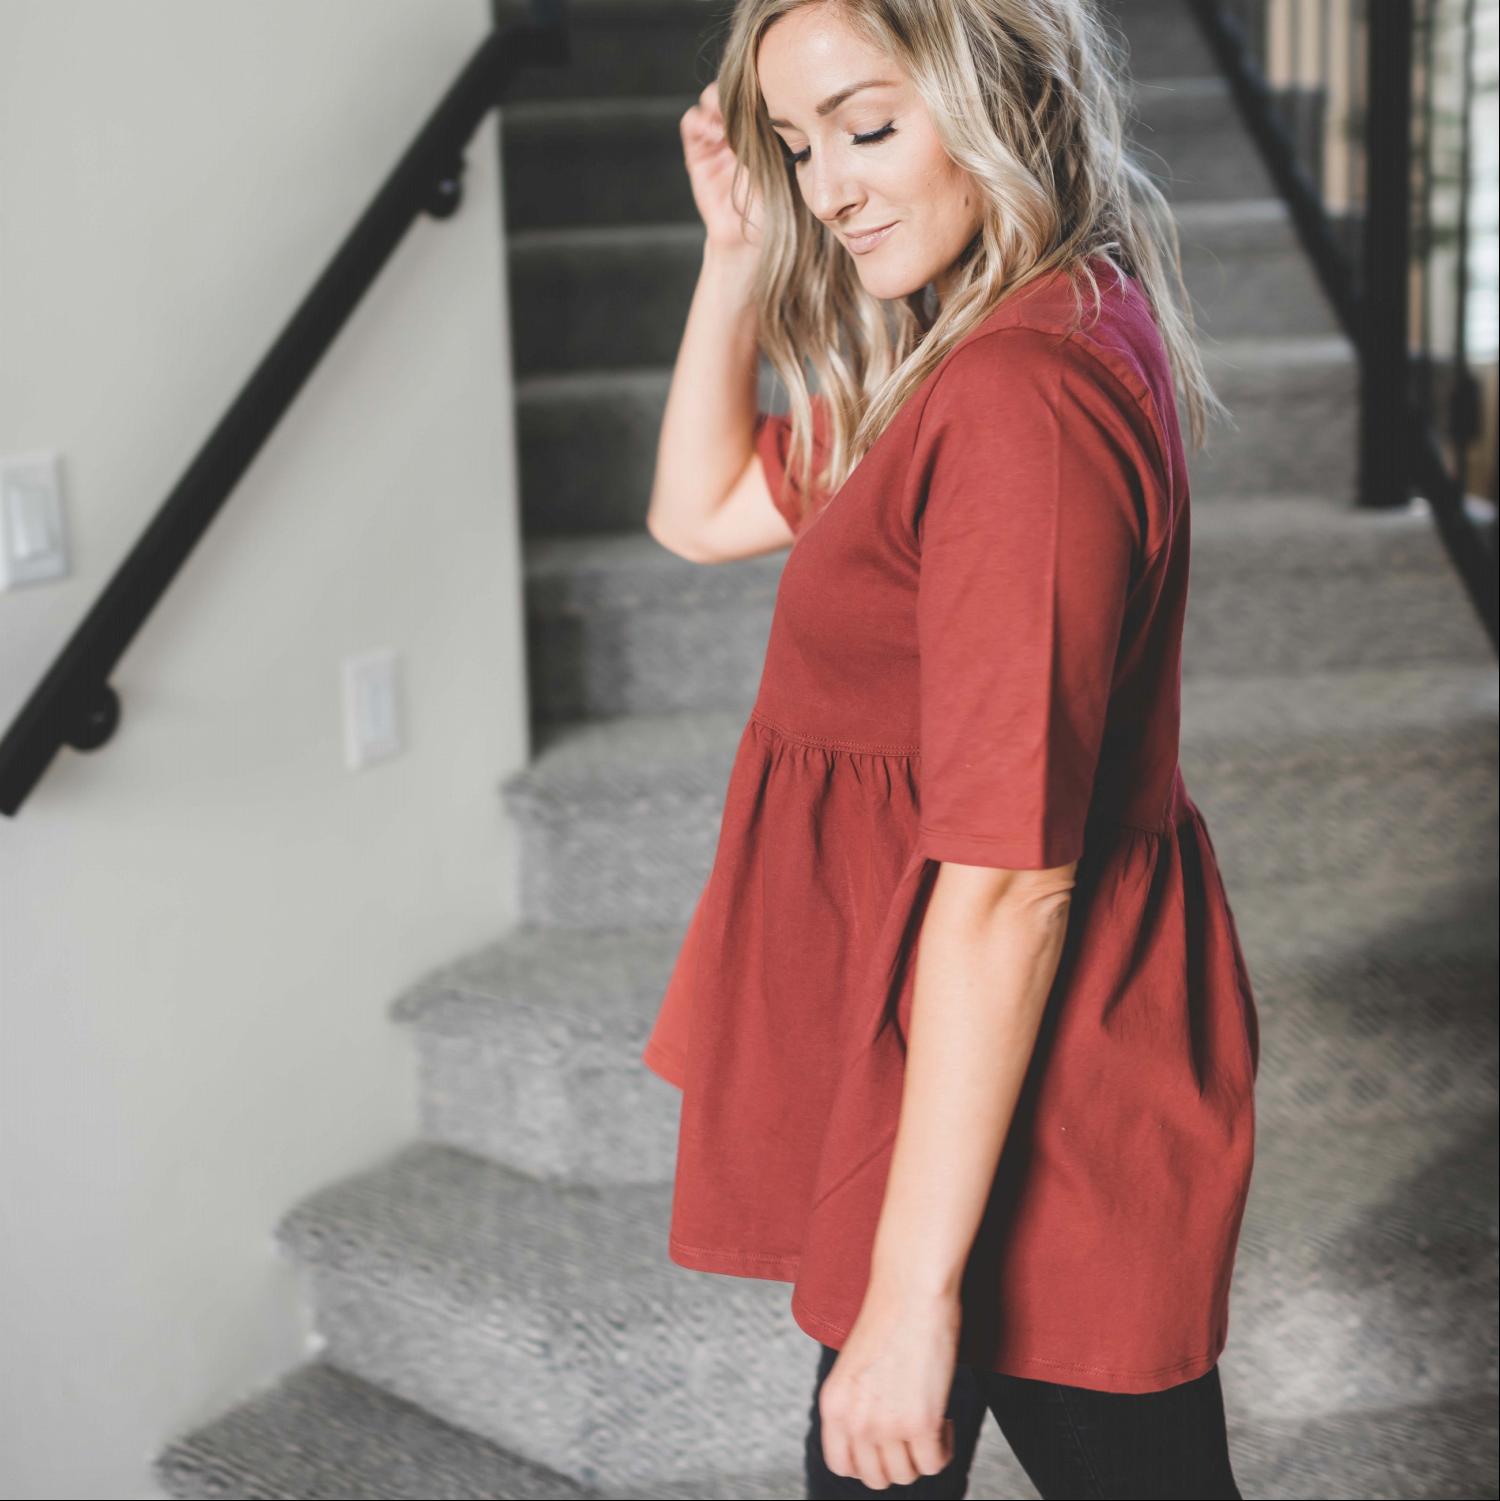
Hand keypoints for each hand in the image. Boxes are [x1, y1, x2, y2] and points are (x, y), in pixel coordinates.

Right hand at [680, 80, 763, 254]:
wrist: (748, 235)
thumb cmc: (772, 203)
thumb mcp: (780, 163)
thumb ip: (775, 135)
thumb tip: (780, 104)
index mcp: (759, 128)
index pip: (753, 93)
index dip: (753, 86)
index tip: (761, 90)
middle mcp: (736, 130)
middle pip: (728, 92)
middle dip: (731, 90)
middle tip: (740, 98)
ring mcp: (715, 140)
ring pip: (708, 103)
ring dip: (713, 102)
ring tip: (724, 116)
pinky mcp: (697, 153)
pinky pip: (691, 125)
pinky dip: (697, 120)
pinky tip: (711, 131)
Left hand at [817, 1281, 963, 1489]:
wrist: (911, 1288)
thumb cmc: (890, 1316)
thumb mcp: (855, 1366)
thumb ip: (858, 1404)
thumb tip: (878, 1441)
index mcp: (832, 1404)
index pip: (840, 1465)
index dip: (865, 1462)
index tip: (884, 1447)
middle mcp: (854, 1420)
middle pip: (876, 1477)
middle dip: (897, 1461)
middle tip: (912, 1434)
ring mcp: (886, 1425)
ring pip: (907, 1474)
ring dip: (921, 1455)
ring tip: (929, 1422)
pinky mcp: (921, 1423)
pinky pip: (935, 1463)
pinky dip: (944, 1449)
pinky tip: (944, 1420)